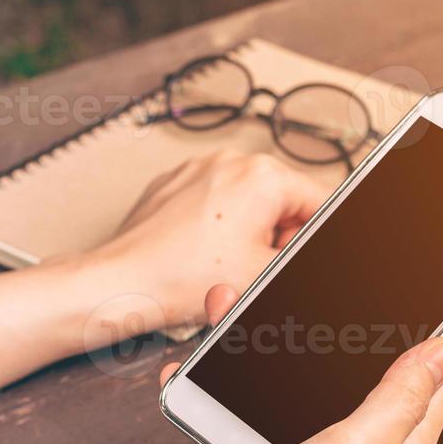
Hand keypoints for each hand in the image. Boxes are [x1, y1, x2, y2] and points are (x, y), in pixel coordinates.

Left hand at [80, 150, 326, 334]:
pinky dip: (220, 225)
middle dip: (280, 236)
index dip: (314, 234)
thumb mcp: (265, 274)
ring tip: (230, 265)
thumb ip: (297, 254)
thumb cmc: (185, 277)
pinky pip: (215, 201)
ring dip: (251, 232)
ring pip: (248, 201)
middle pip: (283, 201)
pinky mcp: (175, 183)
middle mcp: (231, 162)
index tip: (296, 252)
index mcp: (263, 176)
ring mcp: (199, 169)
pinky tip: (207, 255)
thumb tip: (299, 243)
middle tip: (262, 267)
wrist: (124, 282)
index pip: (319, 201)